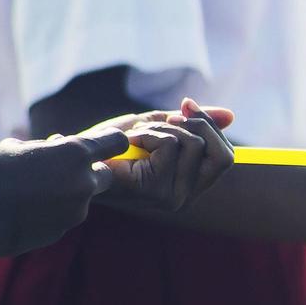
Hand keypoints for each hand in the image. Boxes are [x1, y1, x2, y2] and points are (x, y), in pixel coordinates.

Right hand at [0, 127, 131, 259]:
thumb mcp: (16, 147)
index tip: (103, 144)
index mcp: (75, 153)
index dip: (111, 142)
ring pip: (83, 199)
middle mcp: (85, 182)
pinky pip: (64, 218)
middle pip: (106, 175)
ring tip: (32, 194)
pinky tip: (26, 213)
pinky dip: (52, 214)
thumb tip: (56, 143)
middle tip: (62, 173)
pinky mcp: (64, 231)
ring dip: (67, 196)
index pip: (116, 142)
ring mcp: (77, 210)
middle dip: (90, 173)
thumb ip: (44, 146)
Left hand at [92, 98, 235, 212]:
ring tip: (138, 136)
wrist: (74, 158)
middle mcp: (185, 198)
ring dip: (163, 128)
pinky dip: (148, 133)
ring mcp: (171, 197)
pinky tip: (128, 142)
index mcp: (189, 187)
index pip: (226, 158)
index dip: (210, 127)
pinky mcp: (153, 191)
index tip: (185, 107)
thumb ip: (195, 123)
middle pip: (220, 153)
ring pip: (193, 143)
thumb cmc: (114, 145)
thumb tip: (231, 115)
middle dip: (193, 124)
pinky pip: (170, 145)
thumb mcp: (162, 127)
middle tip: (162, 120)